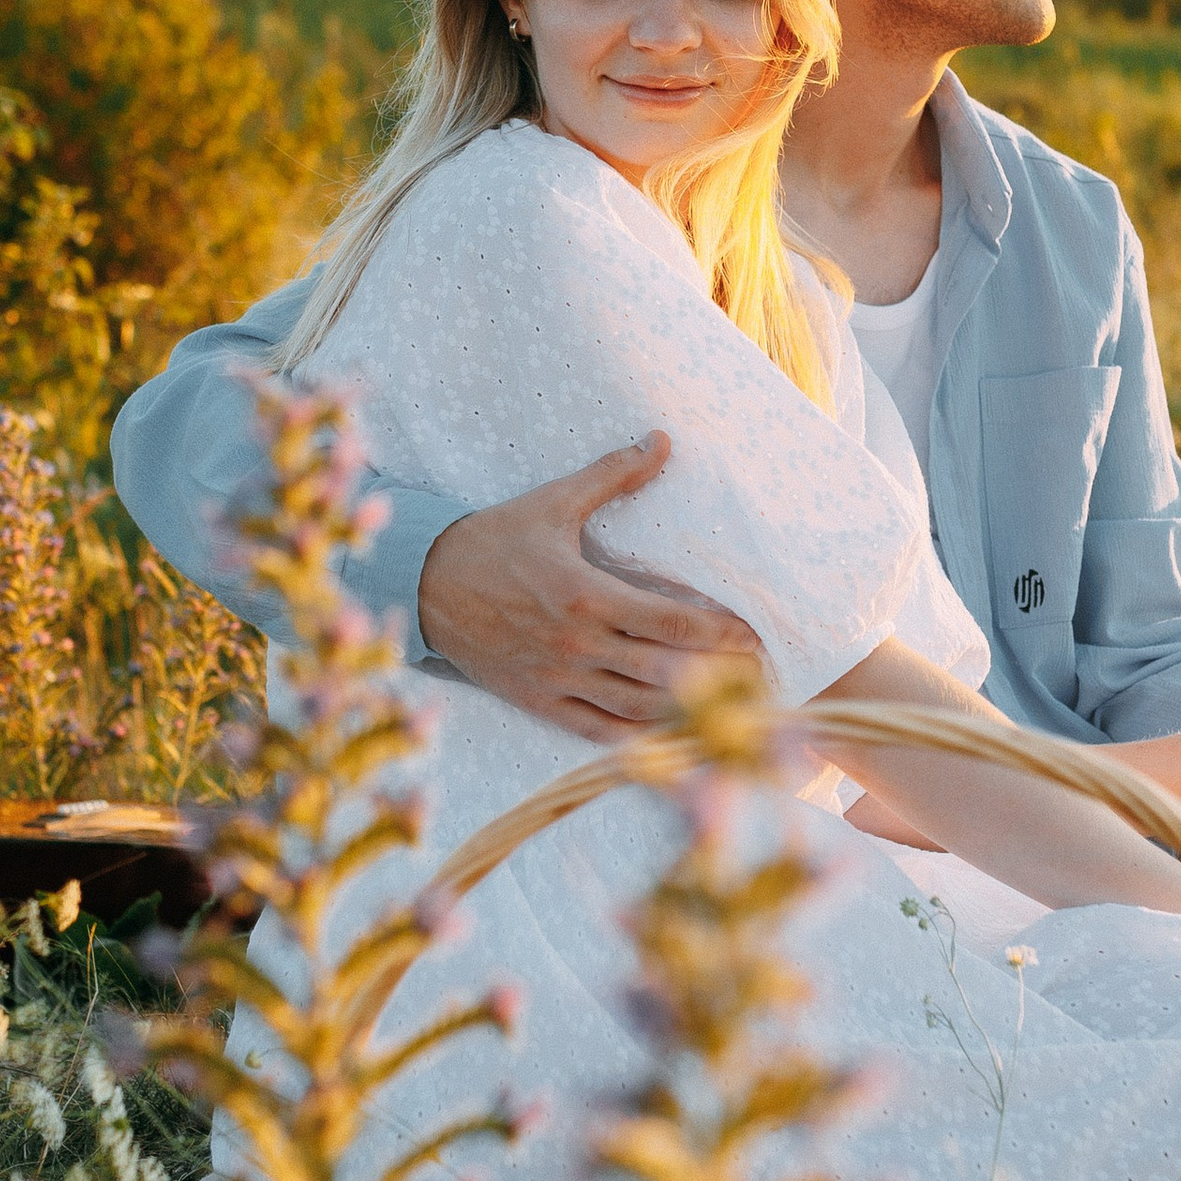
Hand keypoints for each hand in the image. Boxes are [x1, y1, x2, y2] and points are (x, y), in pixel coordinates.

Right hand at [415, 436, 759, 736]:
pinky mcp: (540, 701)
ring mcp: (559, 678)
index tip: (753, 636)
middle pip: (665, 670)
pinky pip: (599, 730)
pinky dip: (639, 739)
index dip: (719, 632)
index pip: (670, 620)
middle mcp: (577, 643)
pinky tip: (671, 740)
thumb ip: (612, 474)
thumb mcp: (552, 502)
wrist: (422, 586)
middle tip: (758, 677)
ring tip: (728, 710)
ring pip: (637, 707)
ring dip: (687, 712)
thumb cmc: (491, 541)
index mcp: (585, 594)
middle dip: (717, 676)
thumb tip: (662, 440)